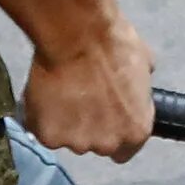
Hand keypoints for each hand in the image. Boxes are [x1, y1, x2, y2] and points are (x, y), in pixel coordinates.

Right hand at [18, 18, 155, 161]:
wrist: (77, 34)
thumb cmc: (114, 44)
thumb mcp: (143, 65)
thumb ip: (138, 89)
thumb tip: (133, 88)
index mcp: (136, 131)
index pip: (124, 151)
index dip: (114, 132)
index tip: (105, 117)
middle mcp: (107, 144)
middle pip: (95, 144)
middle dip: (89, 125)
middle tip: (81, 97)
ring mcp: (75, 142)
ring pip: (67, 137)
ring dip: (65, 121)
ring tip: (61, 91)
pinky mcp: (47, 136)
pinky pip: (42, 130)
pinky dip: (40, 117)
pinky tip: (44, 93)